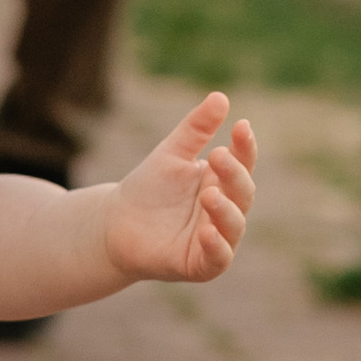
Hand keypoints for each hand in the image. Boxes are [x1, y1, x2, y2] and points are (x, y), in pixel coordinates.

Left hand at [99, 92, 256, 286]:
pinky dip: (216, 246)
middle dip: (234, 174)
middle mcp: (226, 210)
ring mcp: (216, 238)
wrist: (115, 224)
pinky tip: (207, 232)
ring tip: (209, 193)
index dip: (245, 146)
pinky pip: (217, 258)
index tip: (241, 126)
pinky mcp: (201, 264)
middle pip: (243, 192)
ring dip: (226, 210)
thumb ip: (195, 129)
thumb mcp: (171, 153)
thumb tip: (220, 97)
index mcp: (222, 181)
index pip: (243, 162)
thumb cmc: (149, 188)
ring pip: (234, 225)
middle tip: (217, 156)